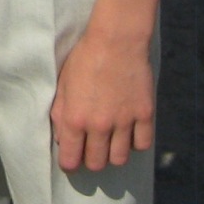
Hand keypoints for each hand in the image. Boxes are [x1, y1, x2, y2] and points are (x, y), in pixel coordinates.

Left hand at [51, 25, 154, 173]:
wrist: (116, 39)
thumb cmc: (84, 58)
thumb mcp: (63, 85)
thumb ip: (59, 114)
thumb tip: (62, 139)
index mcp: (74, 118)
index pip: (70, 161)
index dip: (69, 163)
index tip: (72, 158)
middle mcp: (99, 125)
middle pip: (96, 164)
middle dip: (91, 160)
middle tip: (91, 148)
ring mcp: (124, 122)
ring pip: (119, 159)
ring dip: (113, 154)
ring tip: (110, 142)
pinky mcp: (144, 114)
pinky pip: (142, 145)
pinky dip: (135, 143)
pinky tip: (129, 132)